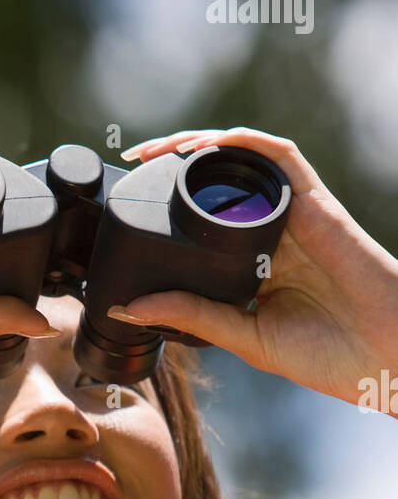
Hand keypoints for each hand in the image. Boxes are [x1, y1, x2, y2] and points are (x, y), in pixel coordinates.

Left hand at [110, 127, 397, 409]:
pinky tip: (206, 146)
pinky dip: (241, 142)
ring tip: (154, 151)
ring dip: (196, 145)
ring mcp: (292, 214)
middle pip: (215, 182)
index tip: (127, 205)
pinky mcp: (315, 202)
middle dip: (171, 164)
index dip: (164, 205)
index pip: (202, 222)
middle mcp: (269, 231)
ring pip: (241, 160)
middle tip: (131, 163)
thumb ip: (191, 315)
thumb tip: (128, 307)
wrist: (385, 357)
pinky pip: (277, 156)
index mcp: (252, 263)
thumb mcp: (243, 335)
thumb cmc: (327, 355)